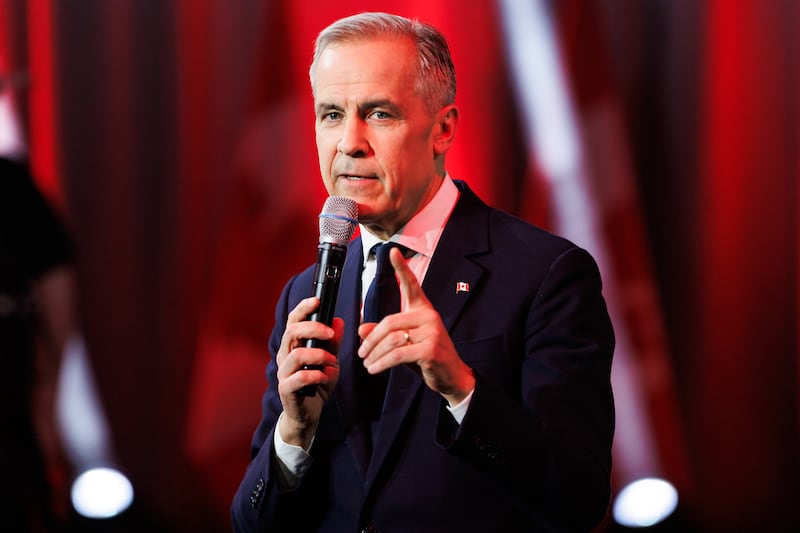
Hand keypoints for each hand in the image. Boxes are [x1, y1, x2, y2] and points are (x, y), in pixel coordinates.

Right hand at [276, 297, 342, 447]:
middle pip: (292, 332)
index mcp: (293, 345)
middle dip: (314, 329)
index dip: (303, 308)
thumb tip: (339, 321)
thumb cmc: (316, 384)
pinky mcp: (286, 390)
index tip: (317, 300)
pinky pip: (298, 378)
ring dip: (318, 355)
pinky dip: (316, 376)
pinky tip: (325, 377)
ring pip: (296, 354)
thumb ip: (333, 342)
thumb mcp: (330, 360)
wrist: (309, 414)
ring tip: (331, 362)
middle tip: (331, 334)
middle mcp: (285, 356)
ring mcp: (283, 373)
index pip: (293, 321)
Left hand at [357, 247, 474, 405]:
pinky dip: (382, 363)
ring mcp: (432, 332)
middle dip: (371, 339)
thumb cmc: (427, 358)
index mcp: (423, 310)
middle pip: (390, 322)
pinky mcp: (430, 349)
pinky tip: (374, 369)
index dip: (401, 268)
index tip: (392, 251)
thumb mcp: (403, 344)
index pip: (412, 285)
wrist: (452, 376)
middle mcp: (429, 317)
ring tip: (367, 363)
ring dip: (375, 354)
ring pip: (392, 339)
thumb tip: (361, 329)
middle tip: (361, 353)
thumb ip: (383, 335)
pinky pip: (398, 354)